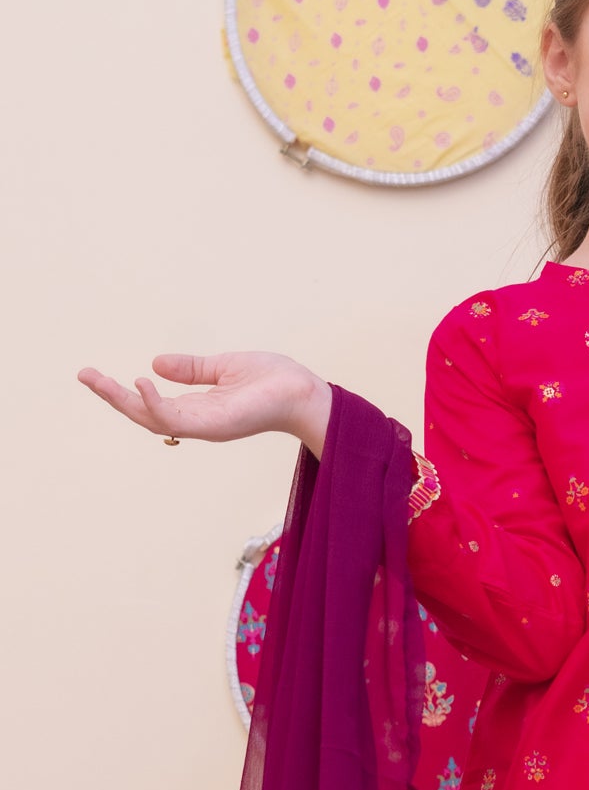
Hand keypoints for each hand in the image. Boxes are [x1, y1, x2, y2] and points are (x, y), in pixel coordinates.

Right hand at [76, 351, 331, 456]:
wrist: (305, 392)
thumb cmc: (274, 381)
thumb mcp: (222, 367)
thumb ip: (191, 369)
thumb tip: (153, 363)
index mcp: (199, 408)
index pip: (153, 404)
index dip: (123, 392)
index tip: (95, 374)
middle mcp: (198, 422)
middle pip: (143, 415)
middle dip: (111, 396)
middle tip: (83, 375)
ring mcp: (204, 426)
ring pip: (151, 419)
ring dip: (121, 400)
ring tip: (96, 378)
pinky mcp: (214, 425)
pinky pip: (175, 418)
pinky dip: (154, 403)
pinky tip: (139, 381)